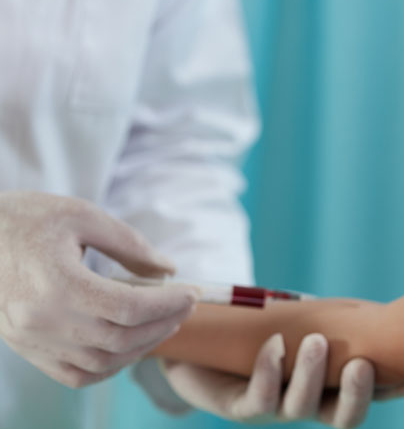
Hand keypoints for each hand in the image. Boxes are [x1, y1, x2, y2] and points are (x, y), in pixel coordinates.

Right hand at [0, 191, 198, 387]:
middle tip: (185, 307)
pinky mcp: (25, 348)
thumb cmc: (26, 218)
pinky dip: (110, 366)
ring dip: (142, 348)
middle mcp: (41, 320)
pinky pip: (75, 375)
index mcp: (56, 283)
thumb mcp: (82, 215)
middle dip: (163, 324)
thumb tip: (169, 270)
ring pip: (101, 364)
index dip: (168, 303)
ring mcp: (31, 340)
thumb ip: (130, 244)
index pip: (128, 308)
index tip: (192, 292)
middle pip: (120, 339)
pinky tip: (129, 344)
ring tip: (164, 323)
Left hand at [162, 333, 403, 427]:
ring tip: (314, 340)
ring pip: (301, 408)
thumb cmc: (266, 331)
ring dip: (310, 374)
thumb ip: (338, 322)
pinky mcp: (242, 407)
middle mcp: (311, 402)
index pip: (376, 391)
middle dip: (356, 396)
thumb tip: (381, 309)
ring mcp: (278, 407)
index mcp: (333, 385)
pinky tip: (275, 345)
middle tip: (362, 364)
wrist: (205, 349)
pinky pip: (260, 398)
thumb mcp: (305, 321)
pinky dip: (271, 371)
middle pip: (344, 417)